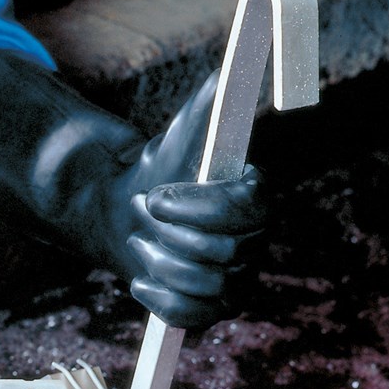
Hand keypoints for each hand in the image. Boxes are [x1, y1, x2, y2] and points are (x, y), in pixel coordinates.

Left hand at [0, 52, 266, 330]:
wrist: (130, 217)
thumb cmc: (159, 172)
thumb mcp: (180, 133)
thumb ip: (210, 102)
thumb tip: (231, 69)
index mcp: (258, 199)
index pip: (247, 212)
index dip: (197, 209)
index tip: (155, 197)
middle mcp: (257, 243)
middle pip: (222, 254)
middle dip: (169, 235)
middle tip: (144, 214)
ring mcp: (238, 282)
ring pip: (204, 287)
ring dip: (158, 263)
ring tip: (142, 243)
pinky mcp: (212, 312)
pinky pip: (191, 318)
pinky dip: (158, 300)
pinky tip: (141, 281)